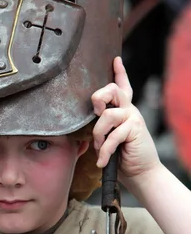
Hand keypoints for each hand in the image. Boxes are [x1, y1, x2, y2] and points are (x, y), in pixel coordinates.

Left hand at [91, 56, 159, 182]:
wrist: (141, 173)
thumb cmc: (122, 157)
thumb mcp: (108, 139)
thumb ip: (102, 127)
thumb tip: (91, 121)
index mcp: (123, 110)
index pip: (122, 87)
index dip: (119, 73)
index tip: (115, 59)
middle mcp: (128, 110)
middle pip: (112, 90)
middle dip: (97, 99)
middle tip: (95, 114)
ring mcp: (133, 118)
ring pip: (107, 115)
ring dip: (98, 134)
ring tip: (99, 148)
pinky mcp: (135, 129)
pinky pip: (113, 135)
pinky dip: (105, 150)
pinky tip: (102, 161)